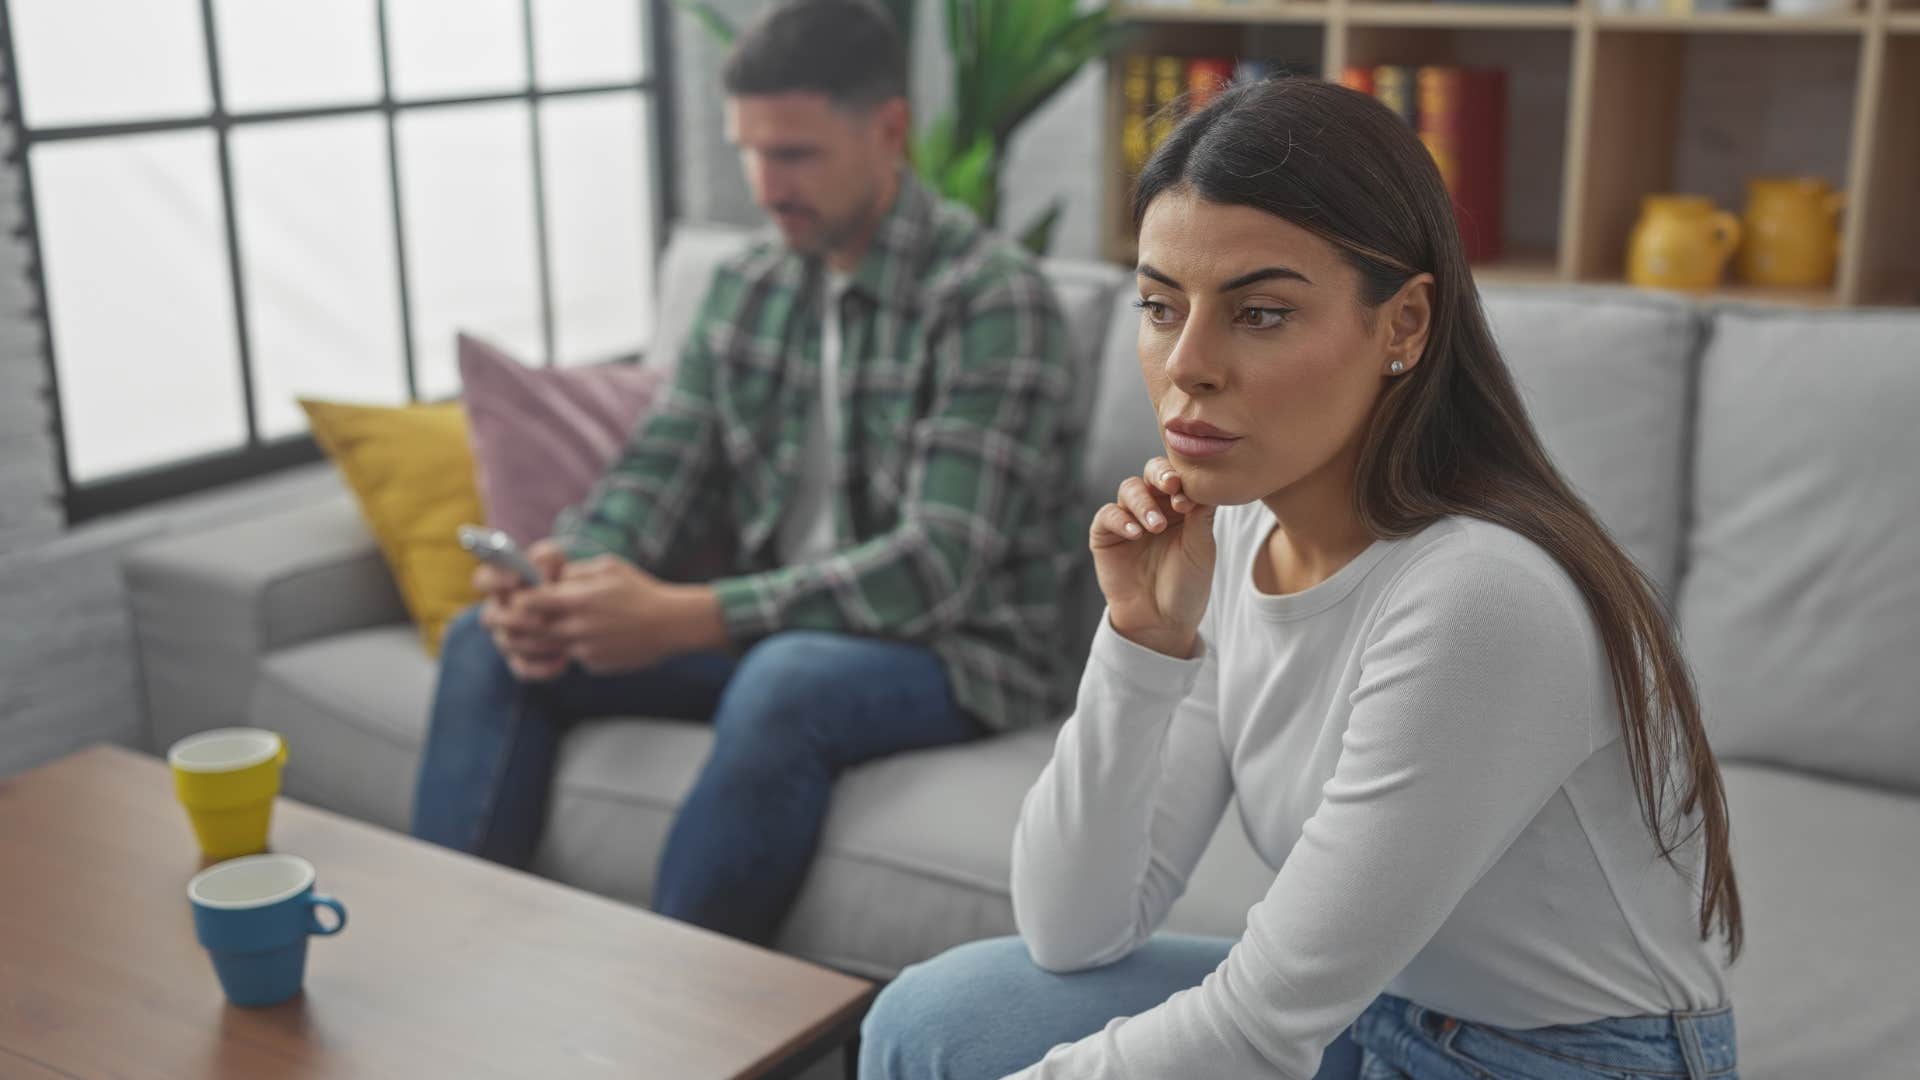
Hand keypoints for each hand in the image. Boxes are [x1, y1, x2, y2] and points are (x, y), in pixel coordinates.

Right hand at [474, 539, 571, 681]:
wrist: (578, 608)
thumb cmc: (560, 578)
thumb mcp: (557, 562)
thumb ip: (547, 556)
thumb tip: (540, 566)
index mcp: (500, 584)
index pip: (482, 579)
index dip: (494, 580)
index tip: (517, 580)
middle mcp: (497, 612)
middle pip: (489, 618)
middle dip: (515, 618)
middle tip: (541, 619)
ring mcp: (506, 637)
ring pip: (508, 644)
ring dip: (534, 643)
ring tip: (561, 640)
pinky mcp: (519, 660)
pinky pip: (523, 669)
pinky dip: (542, 667)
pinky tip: (564, 660)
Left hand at [519, 557, 726, 674]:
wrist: (672, 624)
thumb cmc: (641, 591)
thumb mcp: (608, 567)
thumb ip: (575, 572)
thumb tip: (552, 579)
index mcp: (578, 600)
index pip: (529, 602)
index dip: (521, 599)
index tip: (523, 597)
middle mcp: (577, 628)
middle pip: (532, 630)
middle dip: (526, 622)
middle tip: (530, 615)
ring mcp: (585, 650)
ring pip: (550, 646)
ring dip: (550, 637)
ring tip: (568, 623)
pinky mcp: (595, 664)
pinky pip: (574, 657)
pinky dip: (577, 648)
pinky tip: (599, 636)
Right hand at [1089, 457, 1216, 657]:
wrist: (1162, 621)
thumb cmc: (1187, 586)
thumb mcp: (1201, 549)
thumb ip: (1201, 515)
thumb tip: (1205, 482)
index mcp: (1181, 506)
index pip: (1179, 477)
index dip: (1182, 480)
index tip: (1187, 500)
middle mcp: (1155, 507)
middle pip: (1151, 473)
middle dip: (1160, 475)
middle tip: (1170, 487)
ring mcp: (1128, 518)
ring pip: (1129, 489)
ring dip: (1143, 502)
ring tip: (1155, 526)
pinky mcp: (1105, 534)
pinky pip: (1108, 514)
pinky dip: (1120, 519)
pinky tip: (1135, 533)